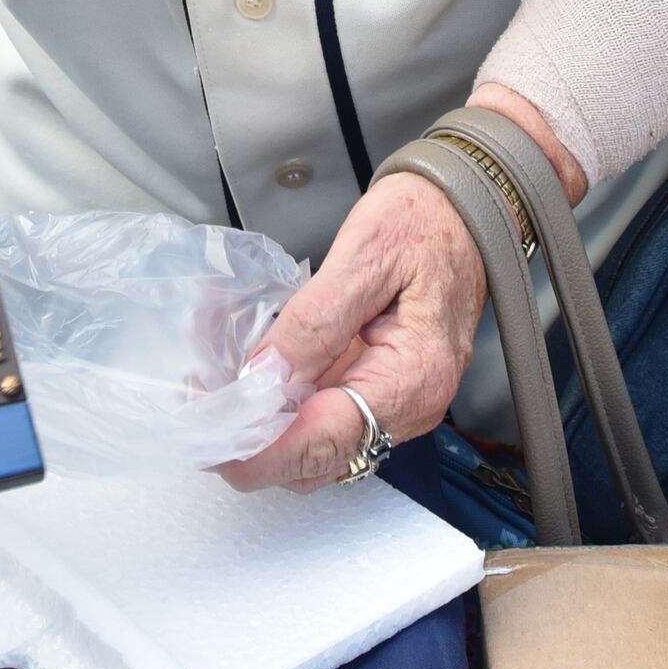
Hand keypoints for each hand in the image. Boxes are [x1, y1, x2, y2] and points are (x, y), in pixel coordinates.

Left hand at [219, 167, 485, 491]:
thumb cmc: (427, 222)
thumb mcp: (364, 257)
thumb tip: (265, 376)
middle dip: (253, 446)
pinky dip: (284, 410)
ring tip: (215, 390)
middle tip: (197, 411)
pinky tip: (251, 378)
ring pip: (317, 448)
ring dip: (264, 431)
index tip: (211, 443)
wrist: (470, 208)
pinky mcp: (383, 391)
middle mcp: (411, 406)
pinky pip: (326, 419)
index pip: (326, 441)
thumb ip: (313, 322)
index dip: (263, 452)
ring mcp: (398, 404)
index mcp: (412, 376)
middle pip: (318, 460)